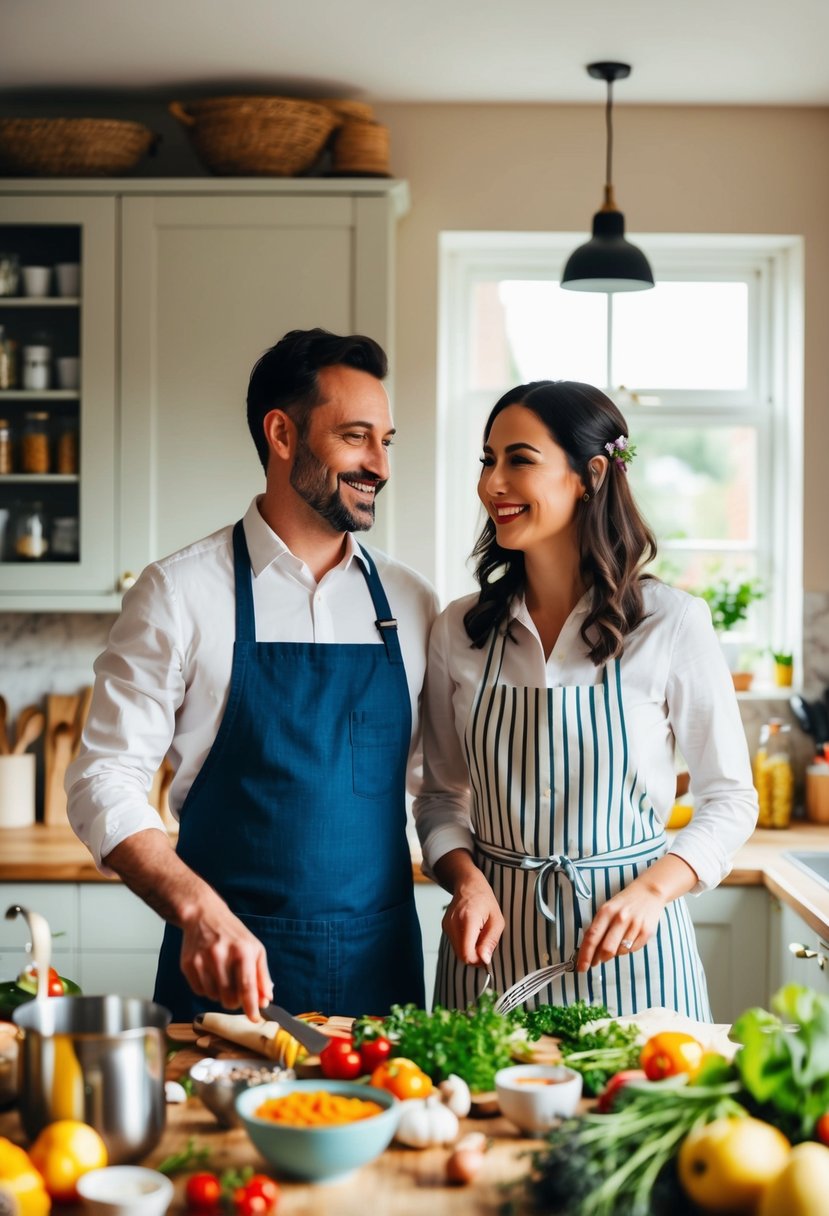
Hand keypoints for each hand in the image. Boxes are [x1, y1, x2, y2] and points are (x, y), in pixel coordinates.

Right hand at [180, 896, 272, 1020]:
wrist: (203, 915)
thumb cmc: (233, 934)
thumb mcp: (254, 948)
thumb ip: (262, 975)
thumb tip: (266, 1000)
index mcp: (242, 951)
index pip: (247, 987)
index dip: (251, 1007)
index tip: (255, 1018)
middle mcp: (221, 955)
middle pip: (229, 998)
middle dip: (235, 1002)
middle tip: (237, 993)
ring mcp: (202, 960)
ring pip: (214, 997)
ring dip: (220, 994)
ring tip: (222, 976)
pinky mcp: (187, 964)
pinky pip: (199, 991)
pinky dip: (207, 989)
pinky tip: (210, 974)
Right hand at [440, 870, 504, 967]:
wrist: (468, 884)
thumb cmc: (485, 900)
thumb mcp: (497, 920)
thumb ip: (491, 941)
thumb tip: (484, 960)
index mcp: (468, 919)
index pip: (466, 954)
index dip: (478, 960)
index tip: (487, 955)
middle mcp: (453, 923)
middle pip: (461, 955)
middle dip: (475, 956)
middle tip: (485, 945)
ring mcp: (446, 925)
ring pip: (458, 951)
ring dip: (470, 949)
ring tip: (479, 935)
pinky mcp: (445, 926)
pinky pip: (455, 944)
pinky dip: (464, 943)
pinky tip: (471, 932)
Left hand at [576, 854, 698, 970]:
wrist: (648, 892)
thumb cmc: (624, 903)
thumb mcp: (607, 909)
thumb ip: (598, 928)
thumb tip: (589, 951)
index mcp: (606, 911)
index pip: (592, 937)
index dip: (585, 955)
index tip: (580, 967)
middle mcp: (620, 918)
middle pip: (606, 949)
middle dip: (599, 959)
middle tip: (596, 961)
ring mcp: (634, 926)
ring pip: (620, 951)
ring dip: (614, 953)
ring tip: (616, 942)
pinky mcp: (646, 932)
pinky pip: (633, 950)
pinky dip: (627, 949)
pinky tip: (628, 938)